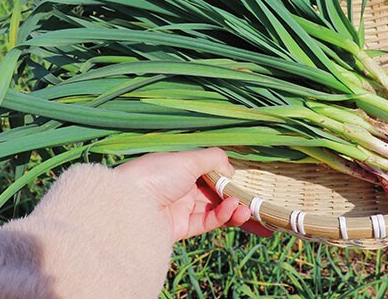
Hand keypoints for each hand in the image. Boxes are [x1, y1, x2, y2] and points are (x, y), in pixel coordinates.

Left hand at [116, 148, 273, 241]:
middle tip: (258, 202)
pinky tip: (236, 210)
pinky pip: (208, 221)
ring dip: (234, 208)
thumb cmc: (155, 174)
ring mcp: (182, 208)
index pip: (210, 172)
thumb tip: (231, 169)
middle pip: (215, 193)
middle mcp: (180, 187)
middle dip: (237, 197)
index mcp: (179, 168)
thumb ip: (214, 160)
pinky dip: (224, 216)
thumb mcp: (188, 159)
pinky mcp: (182, 228)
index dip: (229, 177)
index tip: (248, 181)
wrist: (129, 207)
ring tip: (249, 208)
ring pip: (215, 209)